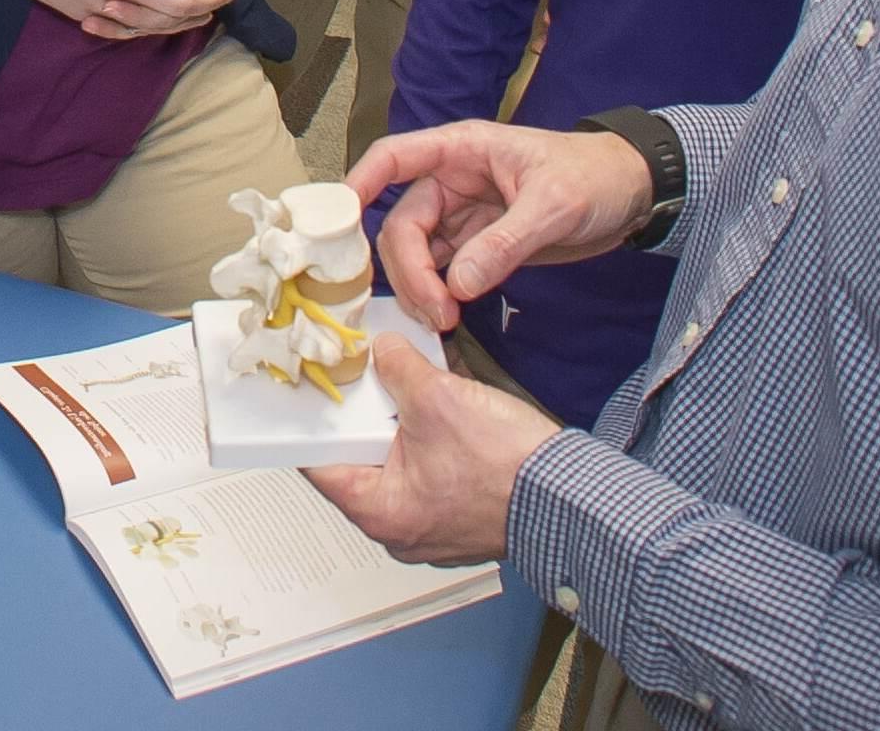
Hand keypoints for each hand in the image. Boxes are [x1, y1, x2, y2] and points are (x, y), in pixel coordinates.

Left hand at [304, 334, 559, 565]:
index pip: (320, 463)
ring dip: (395, 424)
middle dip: (360, 416)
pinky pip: (425, 471)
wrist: (572, 497)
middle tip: (353, 376)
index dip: (312, 421)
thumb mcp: (438, 399)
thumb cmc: (506, 466)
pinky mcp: (458, 513)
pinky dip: (422, 439)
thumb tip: (383, 350)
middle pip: (358, 460)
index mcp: (380, 512)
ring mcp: (430, 525)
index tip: (307, 388)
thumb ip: (398, 368)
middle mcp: (399, 529)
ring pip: (394, 463)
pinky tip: (427, 405)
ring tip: (391, 384)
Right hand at [348, 121, 654, 331]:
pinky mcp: (480, 245)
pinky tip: (450, 316)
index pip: (394, 158)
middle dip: (409, 269)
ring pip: (419, 252)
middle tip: (436, 311)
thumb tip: (459, 284)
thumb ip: (504, 243)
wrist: (634, 194)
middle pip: (403, 222)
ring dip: (422, 287)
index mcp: (462, 151)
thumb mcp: (554, 205)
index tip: (340, 221)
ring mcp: (464, 215)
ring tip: (446, 321)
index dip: (361, 183)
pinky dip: (440, 293)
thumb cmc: (595, 176)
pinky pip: (445, 269)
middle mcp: (453, 182)